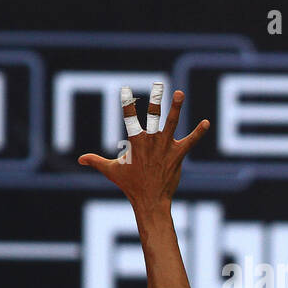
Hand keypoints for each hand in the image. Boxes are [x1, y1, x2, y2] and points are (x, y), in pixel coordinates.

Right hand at [78, 86, 209, 212]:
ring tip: (180, 93)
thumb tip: (80, 159)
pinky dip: (199, 132)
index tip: (125, 90)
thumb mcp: (111, 171)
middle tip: (158, 85)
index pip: (129, 119)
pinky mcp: (177, 155)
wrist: (149, 201)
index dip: (127, 105)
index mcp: (135, 142)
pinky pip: (190, 141)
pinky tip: (206, 123)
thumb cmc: (130, 185)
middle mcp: (150, 142)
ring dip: (176, 108)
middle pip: (152, 117)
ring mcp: (165, 147)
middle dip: (155, 101)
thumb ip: (96, 161)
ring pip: (172, 123)